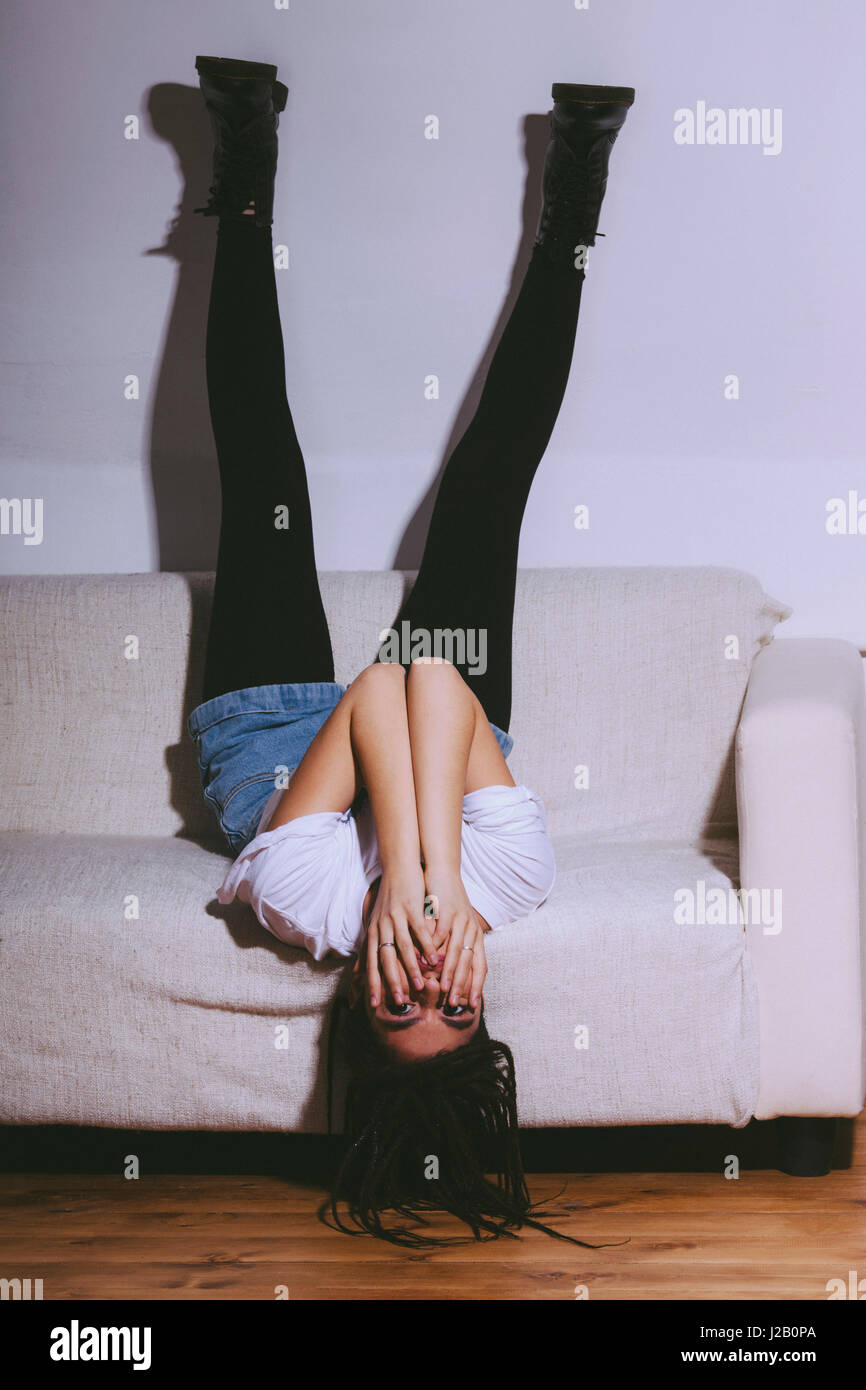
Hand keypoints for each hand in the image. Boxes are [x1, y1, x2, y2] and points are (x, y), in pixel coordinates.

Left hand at [364, 866, 436, 1007]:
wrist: (398, 867)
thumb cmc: (388, 898)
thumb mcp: (375, 923)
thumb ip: (369, 948)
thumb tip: (357, 973)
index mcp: (373, 932)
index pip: (371, 963)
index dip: (373, 983)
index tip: (375, 1004)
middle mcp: (382, 926)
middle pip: (385, 959)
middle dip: (392, 982)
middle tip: (398, 1002)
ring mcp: (396, 917)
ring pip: (403, 947)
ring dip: (412, 968)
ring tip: (419, 986)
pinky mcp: (411, 907)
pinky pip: (419, 931)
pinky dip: (426, 946)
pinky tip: (435, 959)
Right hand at [422, 869, 487, 1008]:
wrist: (443, 871)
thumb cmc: (447, 902)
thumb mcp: (455, 926)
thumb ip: (451, 947)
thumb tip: (446, 973)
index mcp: (475, 934)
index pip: (480, 965)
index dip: (476, 985)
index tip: (470, 1004)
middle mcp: (471, 928)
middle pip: (468, 962)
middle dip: (461, 984)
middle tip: (454, 1003)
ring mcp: (461, 919)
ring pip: (456, 950)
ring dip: (448, 971)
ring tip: (440, 988)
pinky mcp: (447, 909)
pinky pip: (441, 933)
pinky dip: (433, 948)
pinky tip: (425, 961)